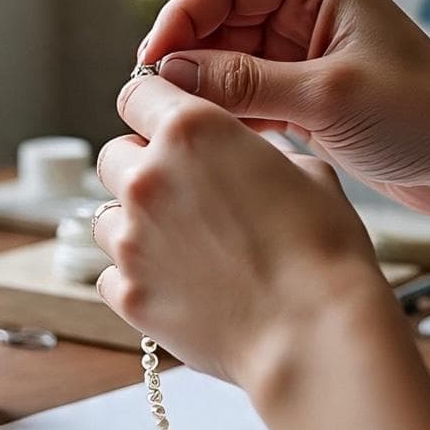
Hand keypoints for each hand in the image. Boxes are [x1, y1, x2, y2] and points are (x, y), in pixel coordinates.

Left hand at [93, 73, 396, 387]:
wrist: (314, 335)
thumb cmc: (324, 251)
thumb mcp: (308, 173)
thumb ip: (255, 154)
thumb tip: (243, 159)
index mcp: (191, 132)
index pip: (137, 94)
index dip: (151, 108)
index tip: (162, 123)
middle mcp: (148, 178)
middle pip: (113, 156)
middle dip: (142, 168)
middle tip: (185, 194)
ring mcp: (130, 239)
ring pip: (105, 215)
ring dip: (135, 223)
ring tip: (183, 246)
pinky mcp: (127, 292)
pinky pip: (111, 273)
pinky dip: (136, 276)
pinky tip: (178, 285)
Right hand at [138, 0, 429, 217]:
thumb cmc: (426, 118)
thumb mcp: (326, 98)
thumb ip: (243, 83)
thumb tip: (168, 76)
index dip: (180, 19)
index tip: (150, 63)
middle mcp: (305, 5)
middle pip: (217, 22)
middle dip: (187, 61)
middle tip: (157, 105)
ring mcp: (300, 49)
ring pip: (223, 61)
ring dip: (204, 92)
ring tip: (184, 128)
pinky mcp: (299, 89)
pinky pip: (242, 93)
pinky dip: (226, 114)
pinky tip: (218, 140)